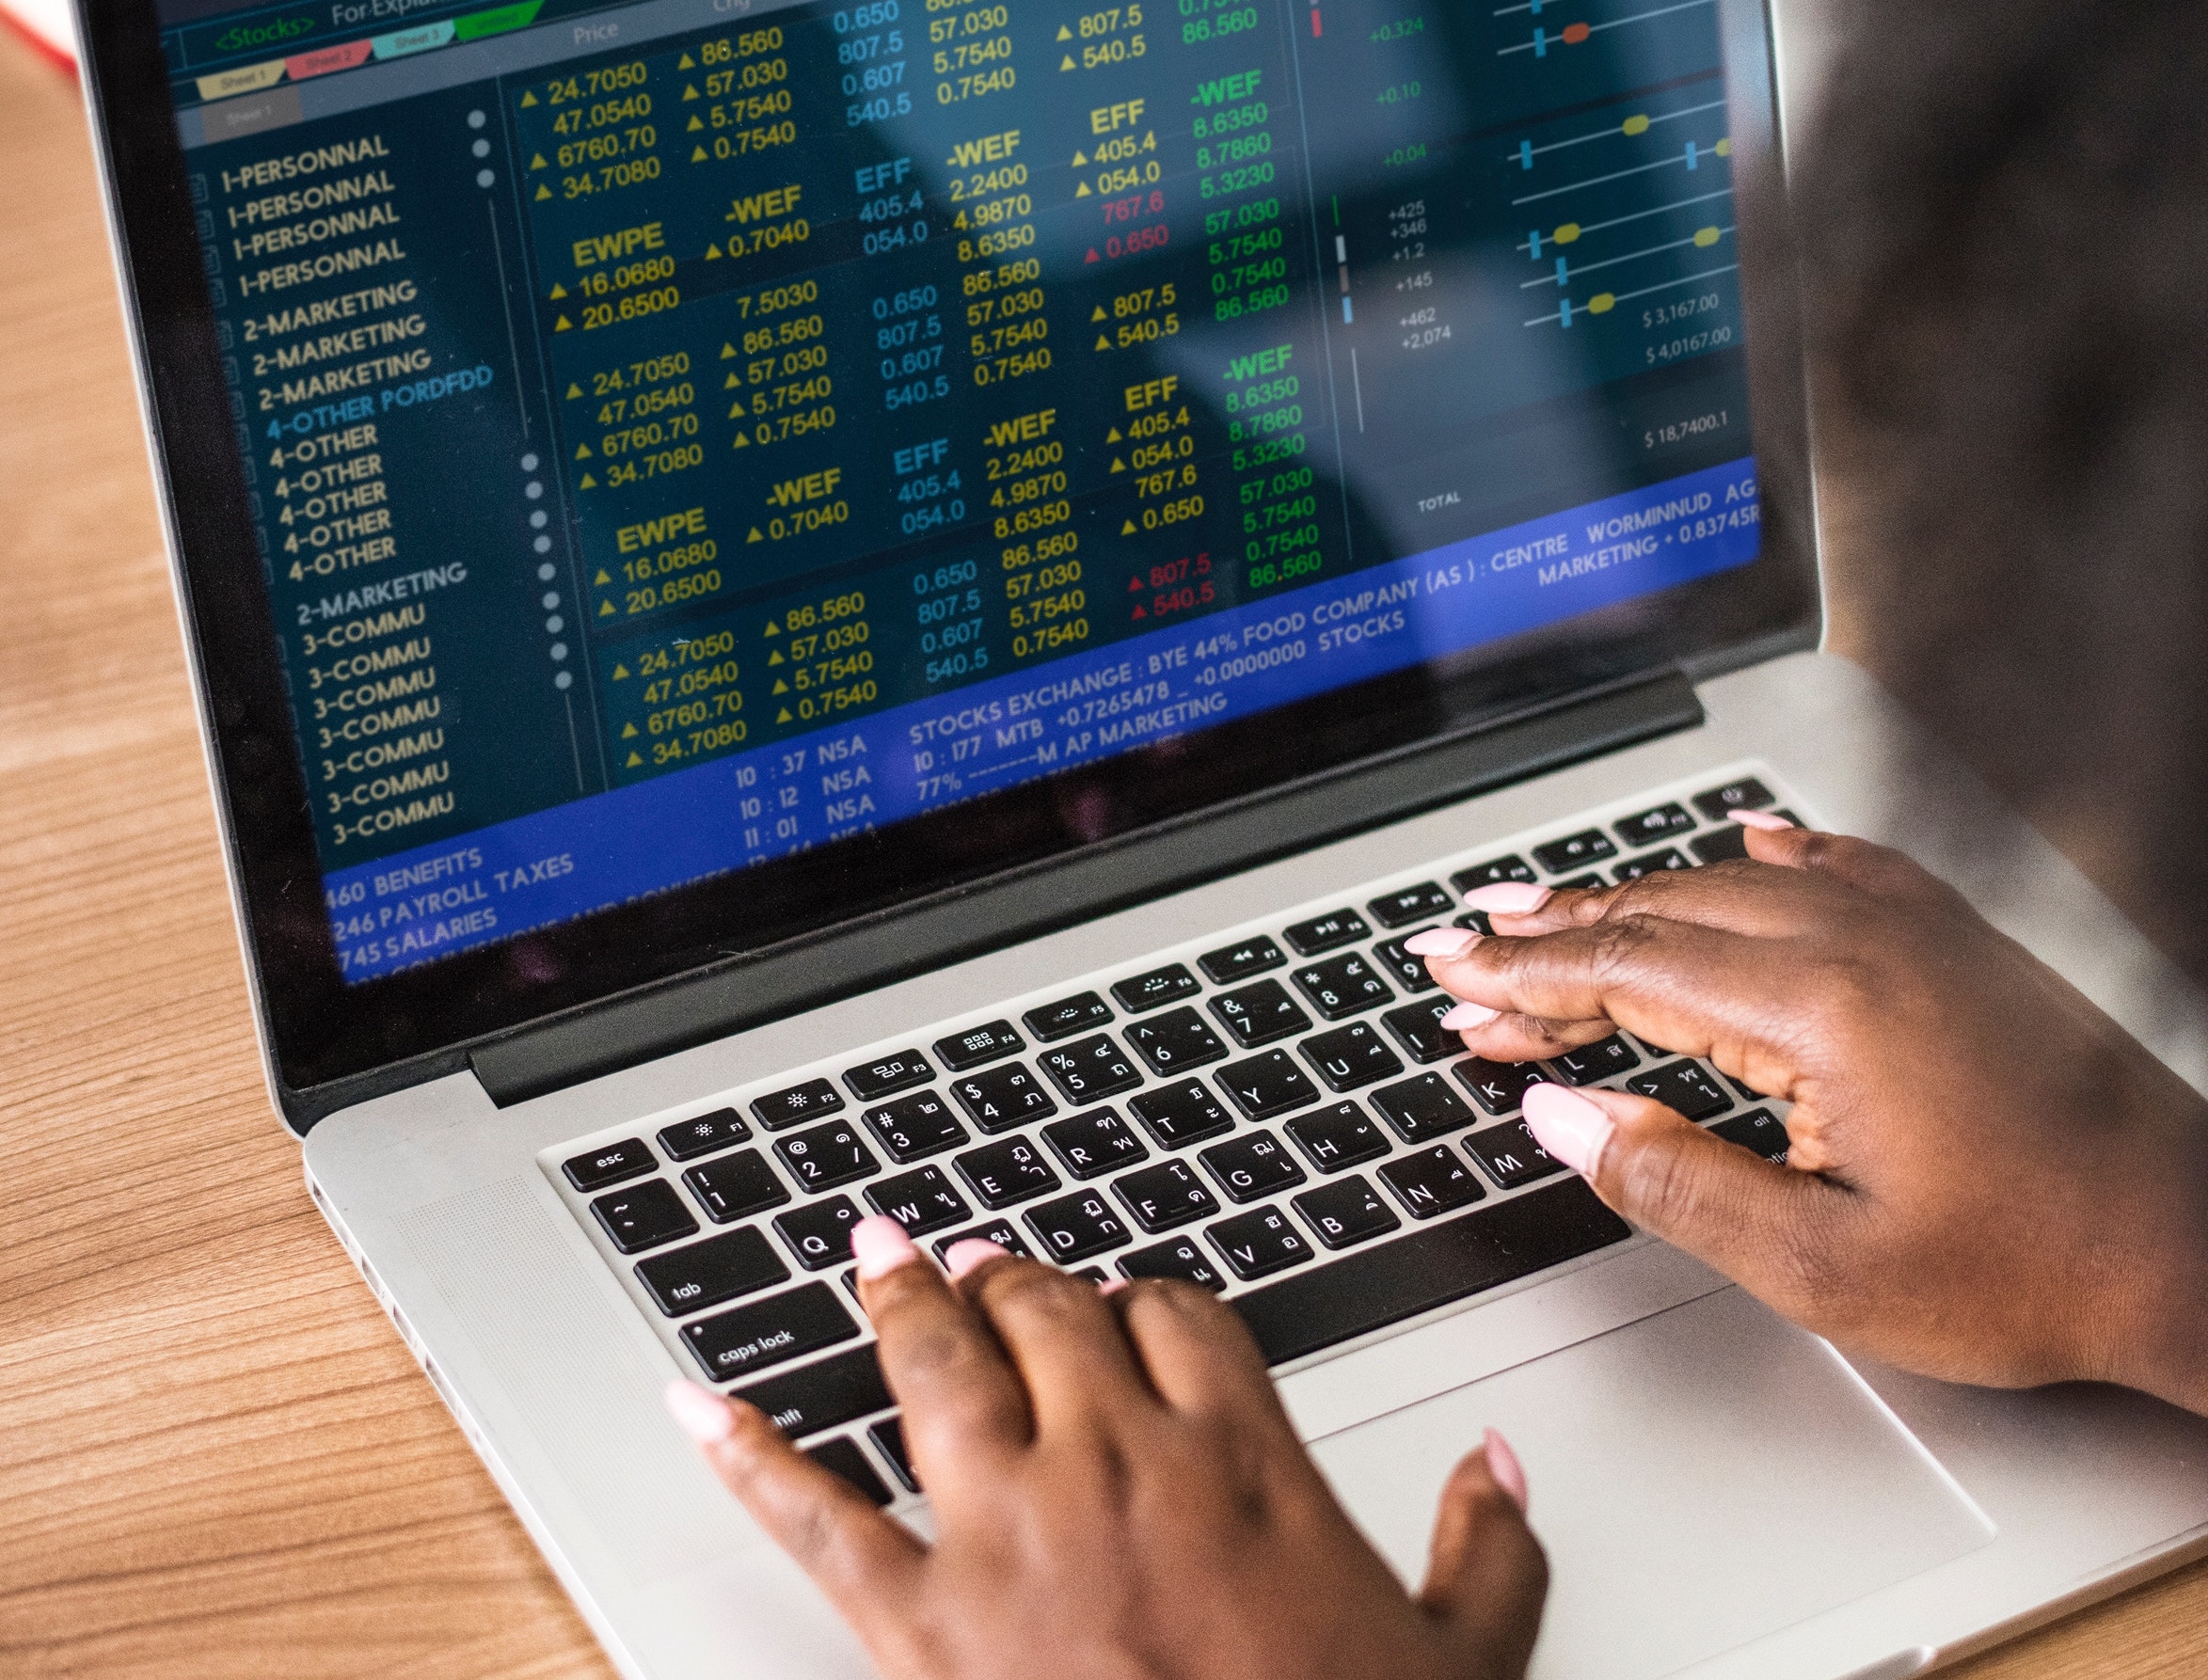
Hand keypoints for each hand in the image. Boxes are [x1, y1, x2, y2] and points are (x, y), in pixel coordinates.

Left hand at [665, 1224, 1546, 1679]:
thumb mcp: (1470, 1663)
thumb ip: (1495, 1549)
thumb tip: (1501, 1466)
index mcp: (1241, 1458)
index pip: (1171, 1313)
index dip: (1139, 1297)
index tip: (1122, 1302)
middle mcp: (1117, 1466)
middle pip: (1047, 1312)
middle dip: (1016, 1282)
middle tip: (989, 1264)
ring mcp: (1008, 1536)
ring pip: (936, 1366)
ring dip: (901, 1299)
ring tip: (876, 1251)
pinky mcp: (919, 1627)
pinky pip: (816, 1517)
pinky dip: (747, 1456)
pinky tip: (697, 1406)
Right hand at [1420, 823, 2207, 1411]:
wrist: (2193, 1246)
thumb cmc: (2032, 1266)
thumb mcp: (1823, 1269)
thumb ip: (1674, 1184)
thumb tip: (1561, 1118)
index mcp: (1820, 1008)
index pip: (1627, 970)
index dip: (1525, 980)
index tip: (1455, 983)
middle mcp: (1863, 940)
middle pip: (1662, 914)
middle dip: (1549, 937)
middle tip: (1464, 953)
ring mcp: (1915, 928)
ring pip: (1732, 885)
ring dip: (1631, 903)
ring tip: (1550, 914)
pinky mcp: (1955, 941)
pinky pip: (1836, 868)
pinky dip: (1761, 862)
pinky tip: (1742, 846)